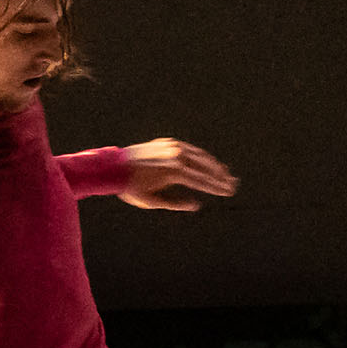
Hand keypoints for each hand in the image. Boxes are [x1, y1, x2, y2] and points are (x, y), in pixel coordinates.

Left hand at [118, 138, 237, 210]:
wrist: (114, 167)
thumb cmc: (131, 188)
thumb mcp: (152, 202)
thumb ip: (175, 203)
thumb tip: (196, 205)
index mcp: (175, 172)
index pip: (202, 181)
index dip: (217, 187)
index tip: (228, 192)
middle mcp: (177, 156)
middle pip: (206, 167)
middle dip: (221, 177)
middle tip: (233, 185)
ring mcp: (173, 147)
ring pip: (201, 156)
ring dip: (215, 166)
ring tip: (226, 175)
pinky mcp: (169, 142)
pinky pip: (190, 150)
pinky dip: (201, 157)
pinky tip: (209, 163)